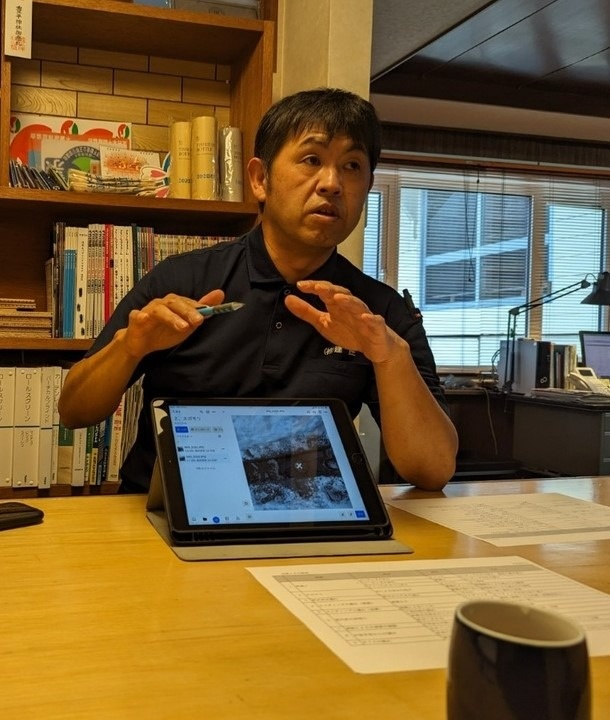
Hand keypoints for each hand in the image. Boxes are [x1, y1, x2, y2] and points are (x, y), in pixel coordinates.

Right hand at [122, 289, 224, 358]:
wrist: (142, 343)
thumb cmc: (165, 331)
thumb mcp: (187, 323)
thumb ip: (202, 311)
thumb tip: (220, 293)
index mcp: (174, 304)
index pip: (187, 302)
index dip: (198, 307)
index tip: (208, 312)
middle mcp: (162, 304)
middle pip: (174, 303)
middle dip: (187, 311)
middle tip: (198, 321)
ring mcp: (148, 310)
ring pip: (159, 310)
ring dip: (171, 317)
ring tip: (182, 327)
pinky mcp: (136, 319)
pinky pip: (137, 316)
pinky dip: (140, 316)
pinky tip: (144, 317)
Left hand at [285, 280, 403, 363]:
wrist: (376, 347)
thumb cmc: (351, 332)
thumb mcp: (324, 323)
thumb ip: (306, 312)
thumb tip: (288, 299)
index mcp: (338, 305)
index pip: (325, 292)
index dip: (314, 287)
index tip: (300, 285)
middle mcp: (351, 307)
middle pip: (342, 294)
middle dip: (330, 290)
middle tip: (318, 287)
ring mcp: (365, 316)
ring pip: (358, 305)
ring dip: (348, 301)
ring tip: (338, 298)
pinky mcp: (377, 328)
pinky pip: (375, 322)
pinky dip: (371, 318)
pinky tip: (365, 317)